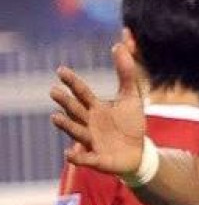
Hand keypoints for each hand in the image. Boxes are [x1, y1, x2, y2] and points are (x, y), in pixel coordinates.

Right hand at [50, 42, 145, 174]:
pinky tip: (68, 154)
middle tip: (54, 91)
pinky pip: (86, 158)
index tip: (61, 70)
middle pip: (75, 110)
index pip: (82, 93)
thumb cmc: (130, 124)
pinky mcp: (98, 159)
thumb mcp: (131, 97)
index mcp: (96, 108)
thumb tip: (119, 45)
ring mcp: (92, 141)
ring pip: (77, 132)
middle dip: (65, 102)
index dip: (72, 82)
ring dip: (66, 125)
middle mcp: (89, 123)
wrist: (138, 152)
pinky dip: (77, 157)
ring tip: (56, 117)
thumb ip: (126, 73)